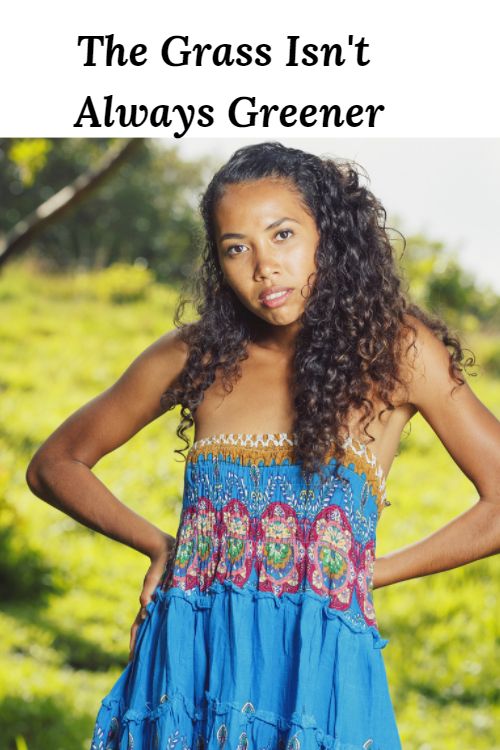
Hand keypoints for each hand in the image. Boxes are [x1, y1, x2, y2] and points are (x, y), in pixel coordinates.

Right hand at [128, 531, 175, 660]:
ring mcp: (160, 605)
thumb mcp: (153, 577)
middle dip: (142, 649)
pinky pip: (165, 620)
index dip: (135, 644)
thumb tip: (144, 606)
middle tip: (141, 667)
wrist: (166, 552)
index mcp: (147, 605)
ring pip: (154, 628)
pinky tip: (169, 639)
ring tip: (155, 659)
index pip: (138, 629)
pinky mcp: (169, 600)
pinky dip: (164, 631)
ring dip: (153, 643)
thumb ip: (149, 590)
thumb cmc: (159, 565)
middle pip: (145, 633)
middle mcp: (153, 608)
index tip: (132, 661)